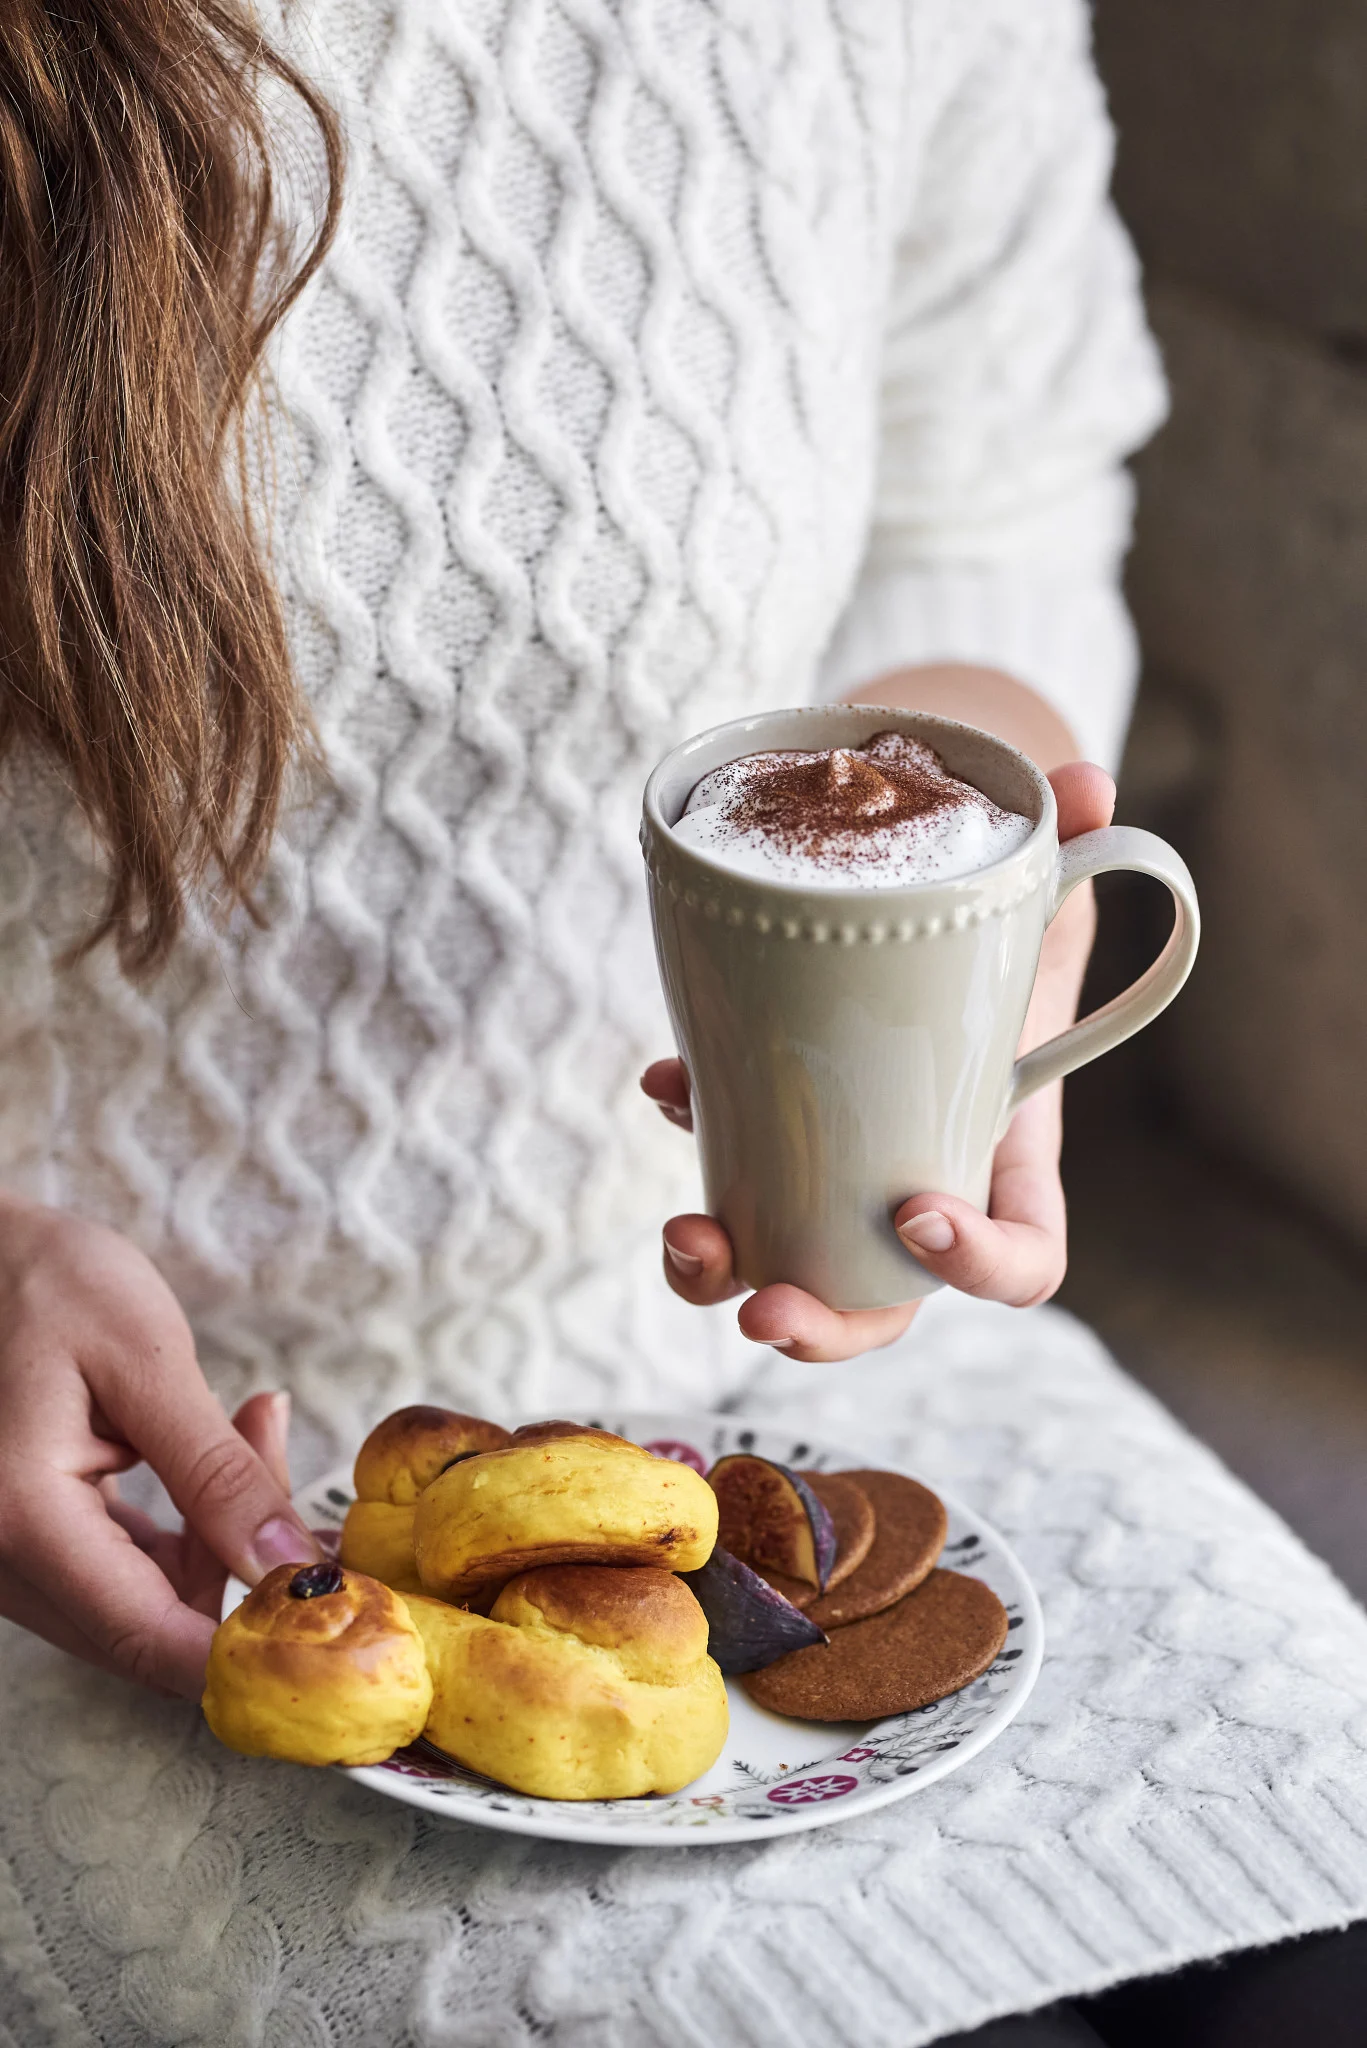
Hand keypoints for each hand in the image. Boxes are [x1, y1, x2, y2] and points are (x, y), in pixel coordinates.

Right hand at [0, 1197, 318, 1696]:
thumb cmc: (49, 1284)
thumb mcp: (146, 1358)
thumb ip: (216, 1472)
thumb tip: (285, 1562)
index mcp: (22, 1517)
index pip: (148, 1638)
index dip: (245, 1641)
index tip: (324, 1599)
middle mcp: (0, 1561)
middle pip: (149, 1631)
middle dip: (238, 1572)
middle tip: (284, 1466)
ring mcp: (5, 1561)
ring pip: (138, 1610)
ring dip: (211, 1548)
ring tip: (251, 1433)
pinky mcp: (22, 1547)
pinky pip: (114, 1577)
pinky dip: (176, 1539)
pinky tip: (209, 1463)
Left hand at [642, 762, 1115, 1362]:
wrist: (942, 916)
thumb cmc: (1006, 924)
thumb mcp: (1038, 885)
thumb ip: (1069, 839)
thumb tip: (1089, 787)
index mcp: (1007, 1154)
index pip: (1024, 1260)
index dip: (981, 1266)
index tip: (918, 1216)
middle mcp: (922, 1182)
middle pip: (884, 1305)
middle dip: (825, 1326)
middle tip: (765, 1307)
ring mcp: (842, 1168)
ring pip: (791, 1265)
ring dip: (727, 1275)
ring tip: (687, 1239)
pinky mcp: (779, 1125)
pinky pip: (734, 1164)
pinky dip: (696, 1134)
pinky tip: (666, 1081)